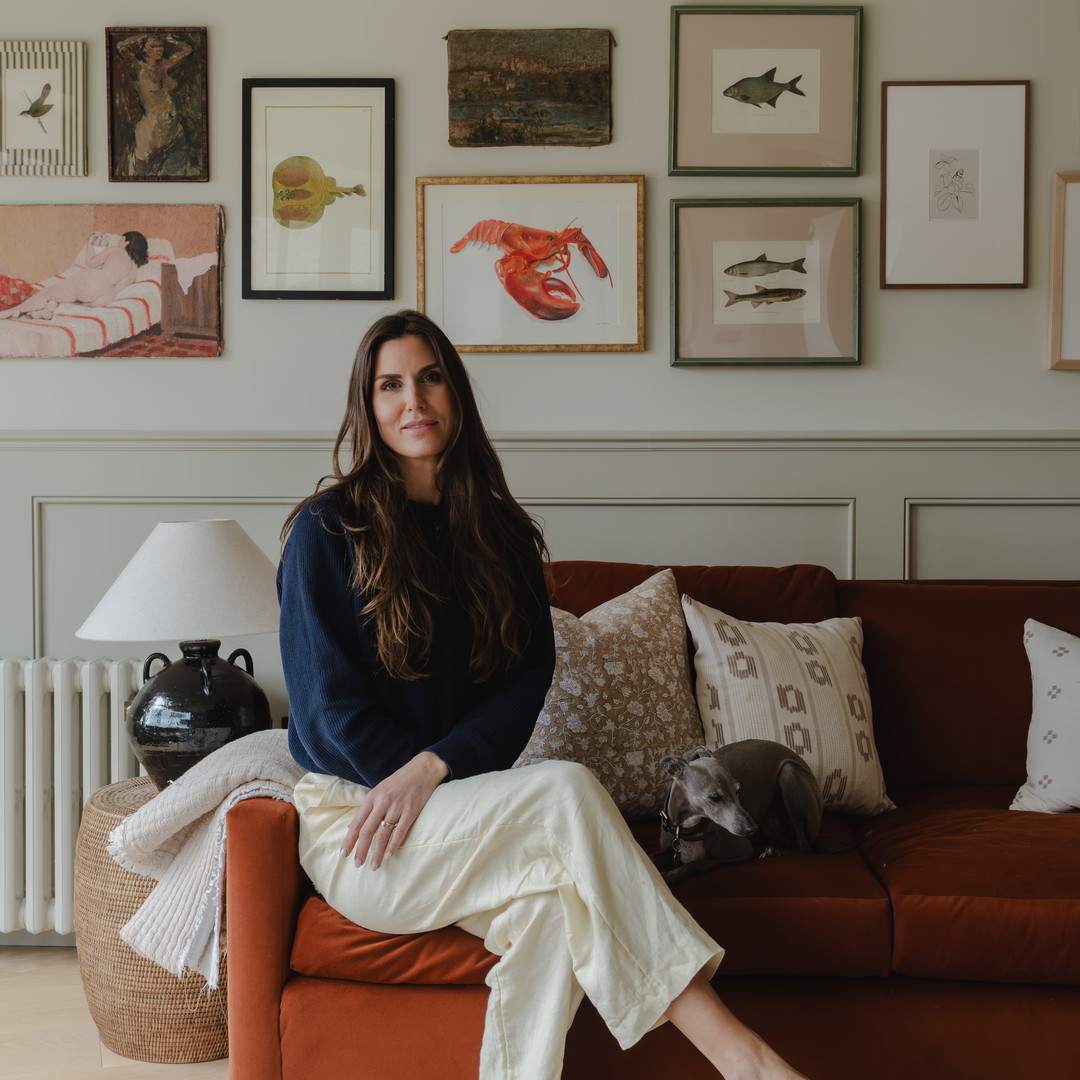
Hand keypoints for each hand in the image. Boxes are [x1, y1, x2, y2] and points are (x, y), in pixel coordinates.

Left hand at [341, 751, 448, 870]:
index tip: (343, 854)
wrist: (423, 769)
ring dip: (376, 852)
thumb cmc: (400, 781)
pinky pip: (400, 831)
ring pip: (383, 834)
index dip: (349, 840)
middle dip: (361, 850)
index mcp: (372, 797)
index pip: (357, 823)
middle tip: (357, 864)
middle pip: (367, 831)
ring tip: (373, 866)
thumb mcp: (380, 790)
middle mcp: (382, 802)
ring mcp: (397, 807)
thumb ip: (368, 808)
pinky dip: (393, 845)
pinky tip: (388, 856)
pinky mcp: (411, 810)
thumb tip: (351, 827)